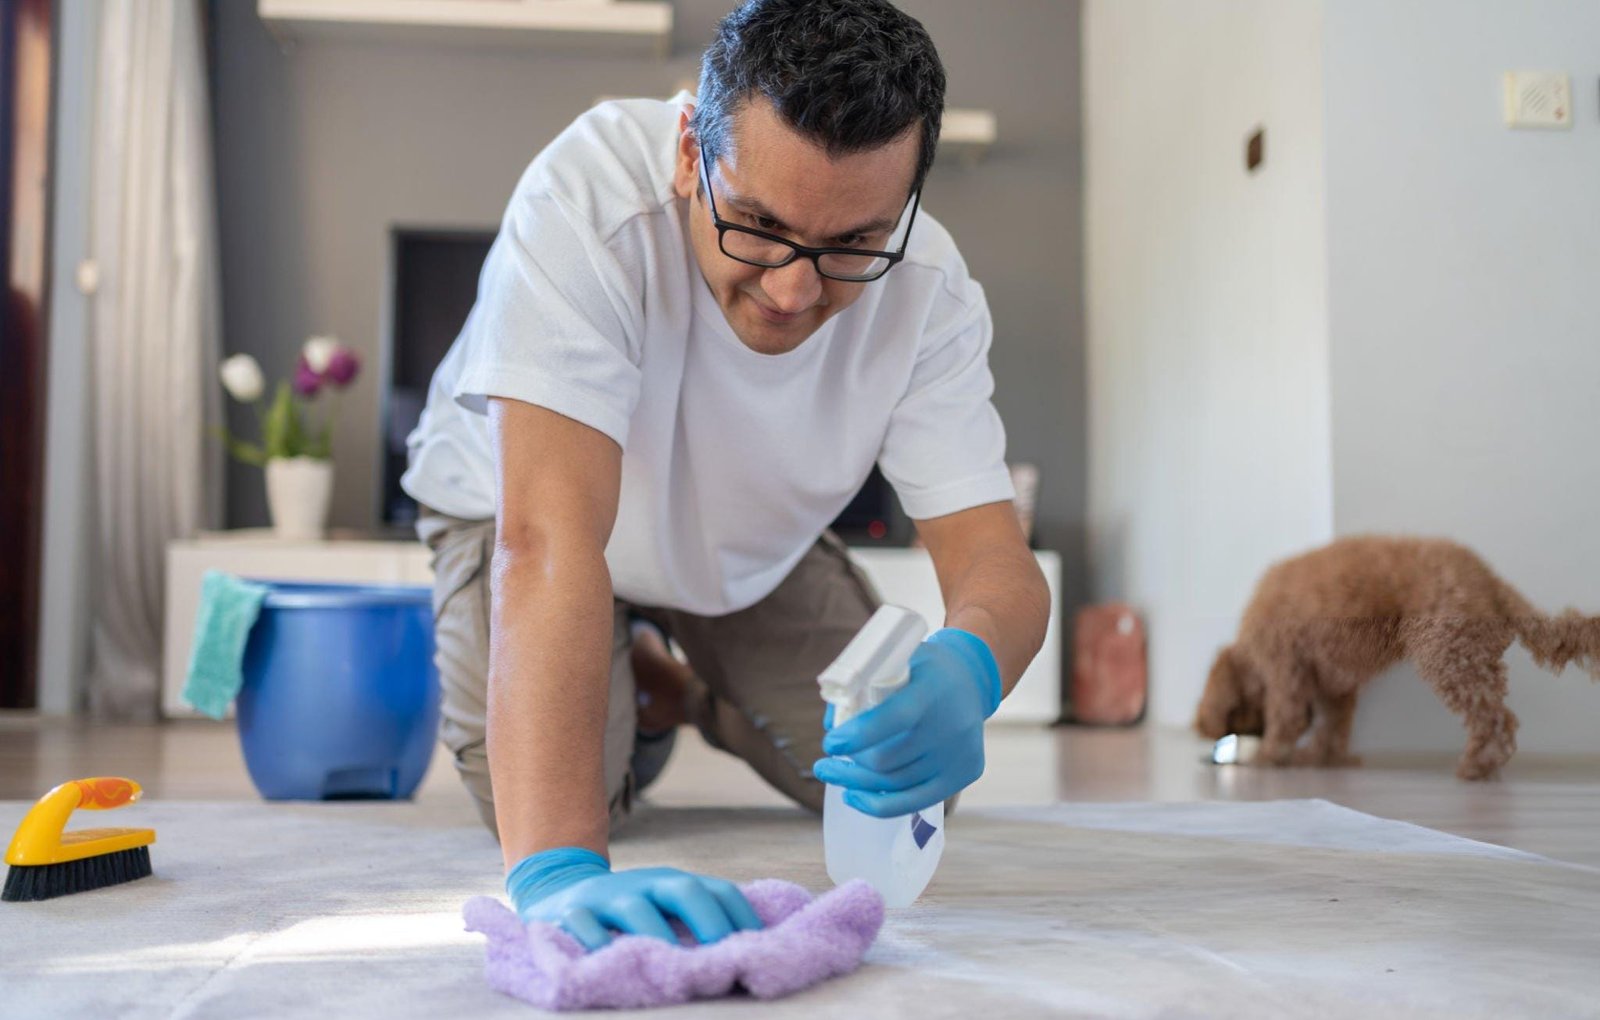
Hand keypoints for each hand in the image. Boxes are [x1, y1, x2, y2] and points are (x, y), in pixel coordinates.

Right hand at [506, 847, 762, 950]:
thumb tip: (750, 949)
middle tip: (723, 950)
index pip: (717, 890)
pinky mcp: (569, 914)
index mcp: (671, 883)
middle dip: (708, 917)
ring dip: (656, 933)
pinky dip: (596, 940)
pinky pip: (582, 923)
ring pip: (633, 908)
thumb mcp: (660, 906)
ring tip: (671, 961)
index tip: (759, 945)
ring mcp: (605, 897)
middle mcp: (643, 884)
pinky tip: (611, 957)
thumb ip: (695, 921)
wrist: (556, 890)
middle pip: (683, 889)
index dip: (741, 914)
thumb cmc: (625, 911)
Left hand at [813, 628, 1000, 817]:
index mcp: (930, 692)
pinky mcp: (964, 774)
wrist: (972, 679)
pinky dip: (880, 804)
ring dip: (856, 782)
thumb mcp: (896, 661)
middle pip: (886, 760)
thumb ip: (861, 687)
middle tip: (824, 763)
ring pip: (894, 783)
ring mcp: (959, 754)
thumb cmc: (923, 670)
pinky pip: (914, 801)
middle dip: (849, 763)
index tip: (830, 743)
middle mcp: (950, 726)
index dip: (857, 735)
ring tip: (831, 774)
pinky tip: (854, 797)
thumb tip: (832, 725)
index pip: (892, 719)